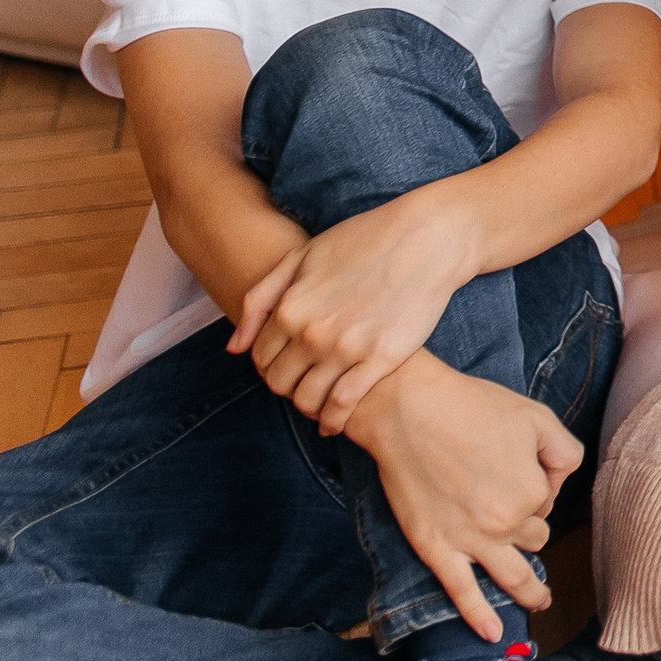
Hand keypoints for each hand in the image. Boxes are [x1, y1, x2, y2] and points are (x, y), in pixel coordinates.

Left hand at [232, 186, 476, 434]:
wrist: (426, 238)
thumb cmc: (364, 240)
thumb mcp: (301, 257)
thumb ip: (260, 300)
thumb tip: (233, 349)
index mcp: (289, 307)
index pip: (261, 358)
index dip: (270, 365)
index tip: (287, 364)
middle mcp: (311, 333)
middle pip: (280, 383)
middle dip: (287, 387)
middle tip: (304, 382)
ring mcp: (346, 348)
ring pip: (308, 399)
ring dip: (308, 406)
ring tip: (319, 402)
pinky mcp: (381, 358)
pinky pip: (344, 404)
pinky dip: (334, 420)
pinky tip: (335, 422)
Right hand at [351, 354, 579, 641]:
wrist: (408, 411)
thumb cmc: (473, 408)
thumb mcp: (537, 417)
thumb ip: (564, 453)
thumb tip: (556, 486)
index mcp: (532, 492)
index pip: (547, 502)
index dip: (536, 484)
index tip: (517, 463)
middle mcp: (505, 524)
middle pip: (532, 537)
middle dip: (528, 525)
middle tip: (508, 504)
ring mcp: (469, 541)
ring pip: (513, 575)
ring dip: (529, 590)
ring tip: (539, 601)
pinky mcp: (435, 549)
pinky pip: (462, 593)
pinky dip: (480, 616)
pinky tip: (493, 633)